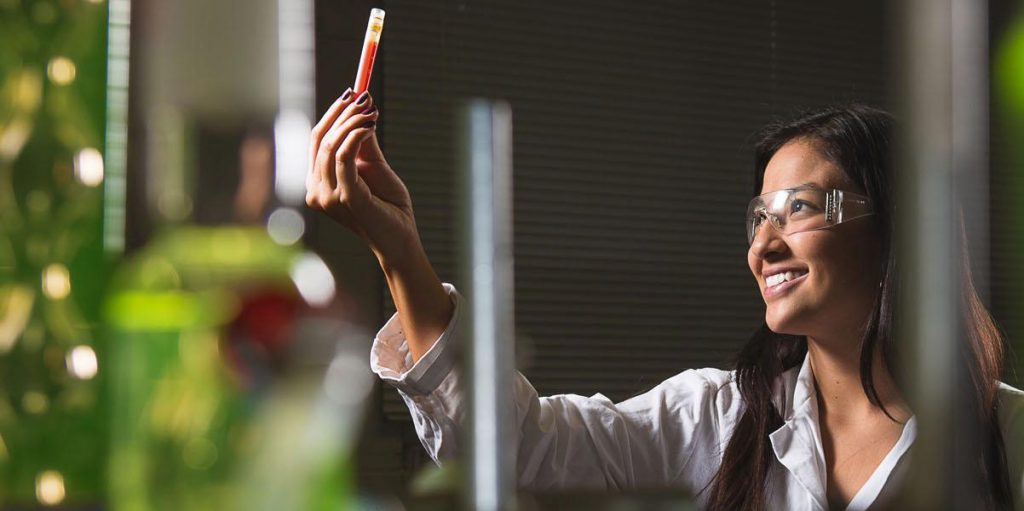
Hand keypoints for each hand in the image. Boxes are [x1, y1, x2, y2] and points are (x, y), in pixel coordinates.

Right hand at [306, 89, 418, 263]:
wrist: (401, 237)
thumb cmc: (388, 205)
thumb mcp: (373, 166)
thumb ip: (363, 142)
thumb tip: (361, 106)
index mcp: (318, 182)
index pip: (317, 140)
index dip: (333, 114)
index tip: (352, 93)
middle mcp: (316, 190)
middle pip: (321, 140)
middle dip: (342, 113)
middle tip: (364, 96)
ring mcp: (327, 197)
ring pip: (332, 146)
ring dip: (353, 122)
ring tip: (372, 112)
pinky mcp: (345, 198)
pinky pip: (345, 157)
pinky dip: (356, 136)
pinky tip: (370, 126)